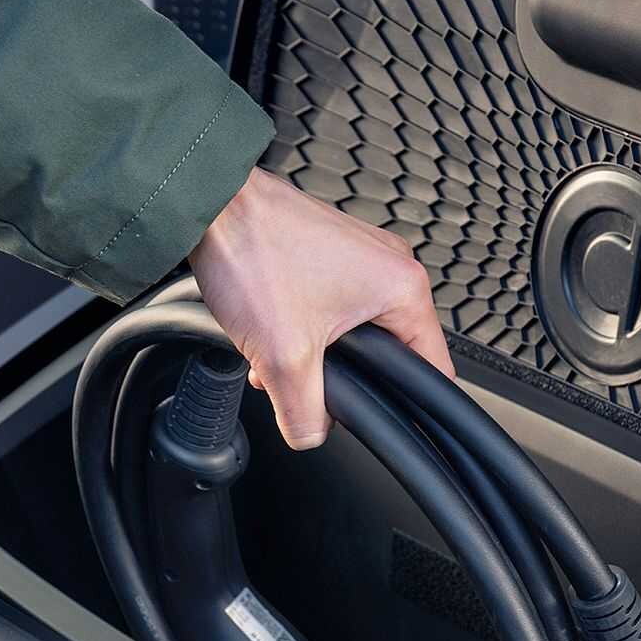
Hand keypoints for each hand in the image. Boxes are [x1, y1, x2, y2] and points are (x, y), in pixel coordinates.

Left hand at [189, 167, 453, 449]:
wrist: (211, 205)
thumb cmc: (254, 251)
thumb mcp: (284, 356)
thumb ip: (306, 413)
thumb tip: (311, 435)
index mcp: (403, 288)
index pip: (429, 368)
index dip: (404, 404)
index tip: (378, 418)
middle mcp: (390, 266)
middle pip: (385, 353)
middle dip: (339, 378)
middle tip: (301, 382)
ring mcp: (360, 256)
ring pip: (350, 332)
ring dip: (311, 354)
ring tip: (272, 354)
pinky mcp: (329, 252)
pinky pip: (329, 306)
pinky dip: (299, 326)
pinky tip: (265, 333)